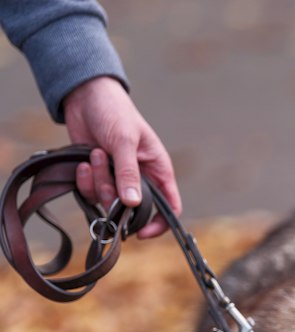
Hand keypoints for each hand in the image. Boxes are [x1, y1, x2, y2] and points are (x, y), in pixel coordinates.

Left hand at [61, 76, 181, 239]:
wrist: (84, 95)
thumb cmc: (114, 112)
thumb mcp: (124, 141)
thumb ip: (128, 172)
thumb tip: (132, 203)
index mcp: (158, 172)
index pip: (169, 208)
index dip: (159, 224)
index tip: (142, 232)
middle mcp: (141, 180)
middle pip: (134, 210)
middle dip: (116, 199)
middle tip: (106, 176)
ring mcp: (118, 180)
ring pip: (110, 202)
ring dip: (98, 182)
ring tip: (95, 155)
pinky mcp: (98, 178)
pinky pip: (91, 194)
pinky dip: (85, 181)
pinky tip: (84, 162)